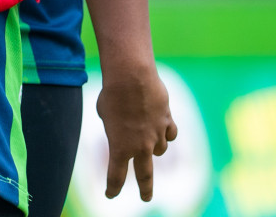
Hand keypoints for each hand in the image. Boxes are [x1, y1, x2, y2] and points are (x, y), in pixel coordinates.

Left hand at [96, 63, 177, 200]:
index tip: (110, 195)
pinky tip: (162, 126)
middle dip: (146, 190)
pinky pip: (170, 134)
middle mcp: (140, 146)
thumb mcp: (105, 113)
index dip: (112, 188)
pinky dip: (166, 132)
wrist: (132, 77)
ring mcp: (156, 135)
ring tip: (147, 135)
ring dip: (155, 147)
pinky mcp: (168, 121)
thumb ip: (114, 126)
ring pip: (161, 151)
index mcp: (120, 147)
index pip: (116, 176)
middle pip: (145, 176)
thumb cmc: (112, 94)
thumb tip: (125, 126)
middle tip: (146, 198)